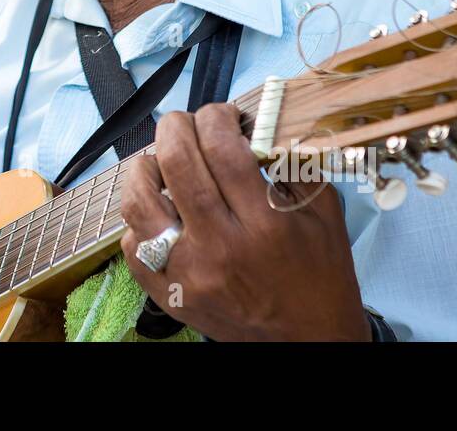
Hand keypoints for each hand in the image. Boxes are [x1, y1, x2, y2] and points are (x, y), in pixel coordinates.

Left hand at [120, 103, 369, 340]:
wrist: (309, 342)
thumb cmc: (320, 275)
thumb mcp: (324, 213)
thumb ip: (293, 164)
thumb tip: (258, 122)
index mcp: (265, 225)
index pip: (222, 149)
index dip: (216, 117)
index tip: (223, 115)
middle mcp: (221, 248)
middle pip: (176, 164)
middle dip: (176, 127)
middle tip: (186, 124)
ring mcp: (188, 274)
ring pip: (139, 203)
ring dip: (145, 168)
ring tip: (160, 161)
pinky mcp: (169, 295)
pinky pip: (133, 246)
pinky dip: (139, 219)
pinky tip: (159, 209)